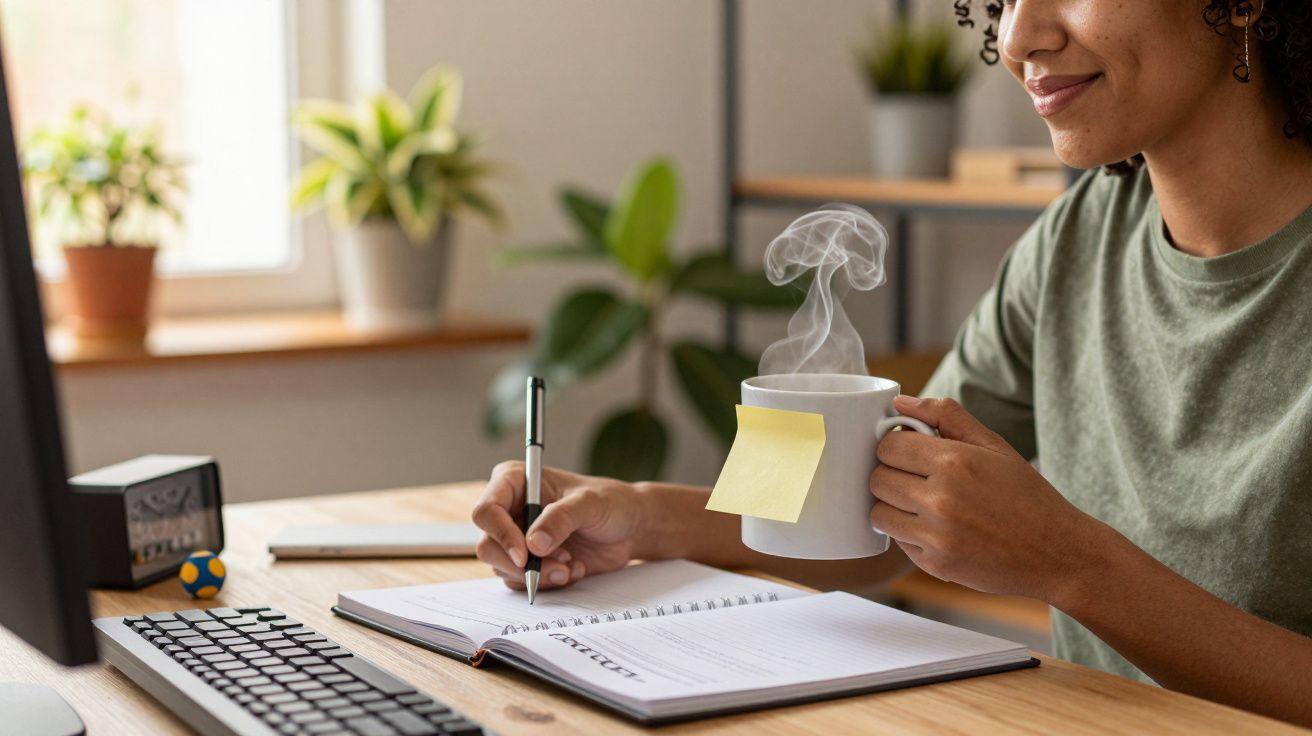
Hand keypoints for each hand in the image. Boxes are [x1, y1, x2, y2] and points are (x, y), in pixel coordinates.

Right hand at [472, 461, 647, 590]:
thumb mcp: (590, 503)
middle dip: (522, 564)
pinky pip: (522, 582)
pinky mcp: (530, 562)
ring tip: (571, 566)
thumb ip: (561, 519)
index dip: (501, 534)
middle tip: (557, 567)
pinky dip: (548, 582)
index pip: (487, 510)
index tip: (525, 554)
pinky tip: (573, 570)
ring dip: (539, 575)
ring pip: (504, 569)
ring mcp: (517, 538)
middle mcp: (510, 510)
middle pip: (488, 546)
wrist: (630, 528)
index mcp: (515, 482)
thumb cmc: (611, 502)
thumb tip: (533, 543)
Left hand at [869, 395, 1105, 602]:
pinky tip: (936, 527)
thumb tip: (900, 403)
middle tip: (915, 476)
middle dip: (891, 474)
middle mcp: (941, 500)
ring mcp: (936, 536)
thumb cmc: (1026, 495)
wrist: (1057, 553)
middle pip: (877, 479)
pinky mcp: (935, 564)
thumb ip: (946, 416)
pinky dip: (909, 533)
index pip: (888, 446)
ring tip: (922, 502)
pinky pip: (897, 541)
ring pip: (878, 513)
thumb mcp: (994, 445)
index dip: (895, 445)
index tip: (910, 451)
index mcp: (955, 462)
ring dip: (893, 505)